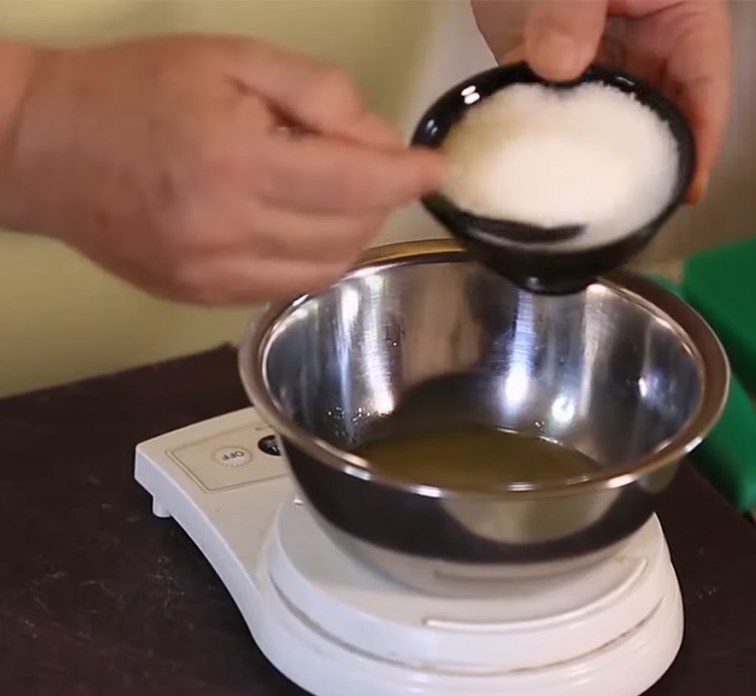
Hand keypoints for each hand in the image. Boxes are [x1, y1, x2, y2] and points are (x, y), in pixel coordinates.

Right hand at [0, 36, 444, 302]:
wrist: (45, 148)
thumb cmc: (135, 89)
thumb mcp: (232, 61)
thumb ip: (318, 95)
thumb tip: (381, 141)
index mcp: (235, 163)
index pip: (353, 183)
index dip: (406, 177)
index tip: (436, 170)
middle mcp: (228, 233)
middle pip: (348, 232)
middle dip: (379, 198)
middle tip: (373, 164)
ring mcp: (214, 277)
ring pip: (326, 270)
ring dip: (353, 232)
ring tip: (339, 192)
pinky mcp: (204, 299)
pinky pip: (289, 288)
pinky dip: (317, 258)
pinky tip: (306, 225)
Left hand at [471, 0, 732, 202]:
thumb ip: (574, 8)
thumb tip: (560, 67)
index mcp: (678, 17)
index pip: (705, 83)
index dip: (702, 137)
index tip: (688, 186)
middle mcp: (642, 47)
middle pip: (660, 113)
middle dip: (653, 161)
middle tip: (639, 210)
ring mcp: (594, 61)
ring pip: (607, 121)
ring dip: (598, 159)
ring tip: (592, 206)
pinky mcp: (547, 70)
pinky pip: (552, 113)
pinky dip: (546, 141)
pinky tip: (539, 177)